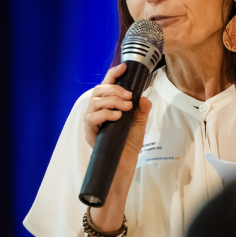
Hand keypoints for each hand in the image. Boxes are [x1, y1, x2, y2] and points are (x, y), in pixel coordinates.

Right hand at [82, 63, 151, 232]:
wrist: (121, 170)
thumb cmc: (127, 149)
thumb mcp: (138, 127)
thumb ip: (141, 112)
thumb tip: (145, 98)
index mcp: (107, 108)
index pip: (106, 86)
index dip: (113, 75)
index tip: (124, 67)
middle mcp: (97, 113)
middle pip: (98, 91)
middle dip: (114, 89)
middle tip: (129, 96)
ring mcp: (92, 124)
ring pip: (94, 102)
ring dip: (111, 100)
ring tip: (125, 107)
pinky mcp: (90, 135)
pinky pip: (92, 119)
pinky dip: (105, 114)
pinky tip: (117, 116)